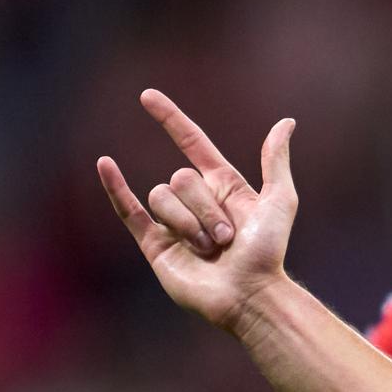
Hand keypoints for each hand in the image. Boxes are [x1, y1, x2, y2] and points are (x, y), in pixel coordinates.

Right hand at [98, 89, 297, 331]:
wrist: (249, 294)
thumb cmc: (269, 252)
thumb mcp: (279, 200)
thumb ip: (275, 161)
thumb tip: (285, 122)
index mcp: (224, 186)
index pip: (191, 143)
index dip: (170, 119)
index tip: (147, 96)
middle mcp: (196, 201)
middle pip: (180, 178)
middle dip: (205, 208)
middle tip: (227, 238)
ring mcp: (173, 222)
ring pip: (162, 197)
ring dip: (188, 223)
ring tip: (210, 250)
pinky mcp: (155, 244)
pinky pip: (130, 211)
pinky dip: (115, 188)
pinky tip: (105, 165)